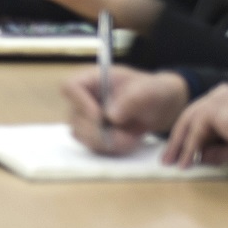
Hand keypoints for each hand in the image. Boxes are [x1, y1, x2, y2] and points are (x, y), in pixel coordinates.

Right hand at [60, 67, 187, 156]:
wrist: (157, 108)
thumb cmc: (151, 91)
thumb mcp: (148, 90)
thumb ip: (132, 99)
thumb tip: (111, 116)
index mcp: (92, 79)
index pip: (70, 86)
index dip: (79, 102)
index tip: (100, 116)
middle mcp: (83, 98)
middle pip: (74, 117)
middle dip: (100, 131)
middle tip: (126, 136)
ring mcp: (84, 118)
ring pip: (82, 136)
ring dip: (108, 142)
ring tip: (132, 138)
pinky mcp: (91, 135)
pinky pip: (93, 147)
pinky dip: (112, 148)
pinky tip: (128, 141)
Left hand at [162, 82, 227, 166]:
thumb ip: (217, 151)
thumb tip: (200, 158)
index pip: (203, 115)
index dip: (190, 134)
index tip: (181, 151)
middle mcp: (221, 94)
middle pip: (191, 116)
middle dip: (178, 139)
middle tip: (168, 159)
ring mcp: (216, 98)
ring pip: (190, 122)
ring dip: (179, 145)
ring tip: (171, 162)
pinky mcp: (213, 108)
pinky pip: (196, 131)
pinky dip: (189, 148)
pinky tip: (186, 163)